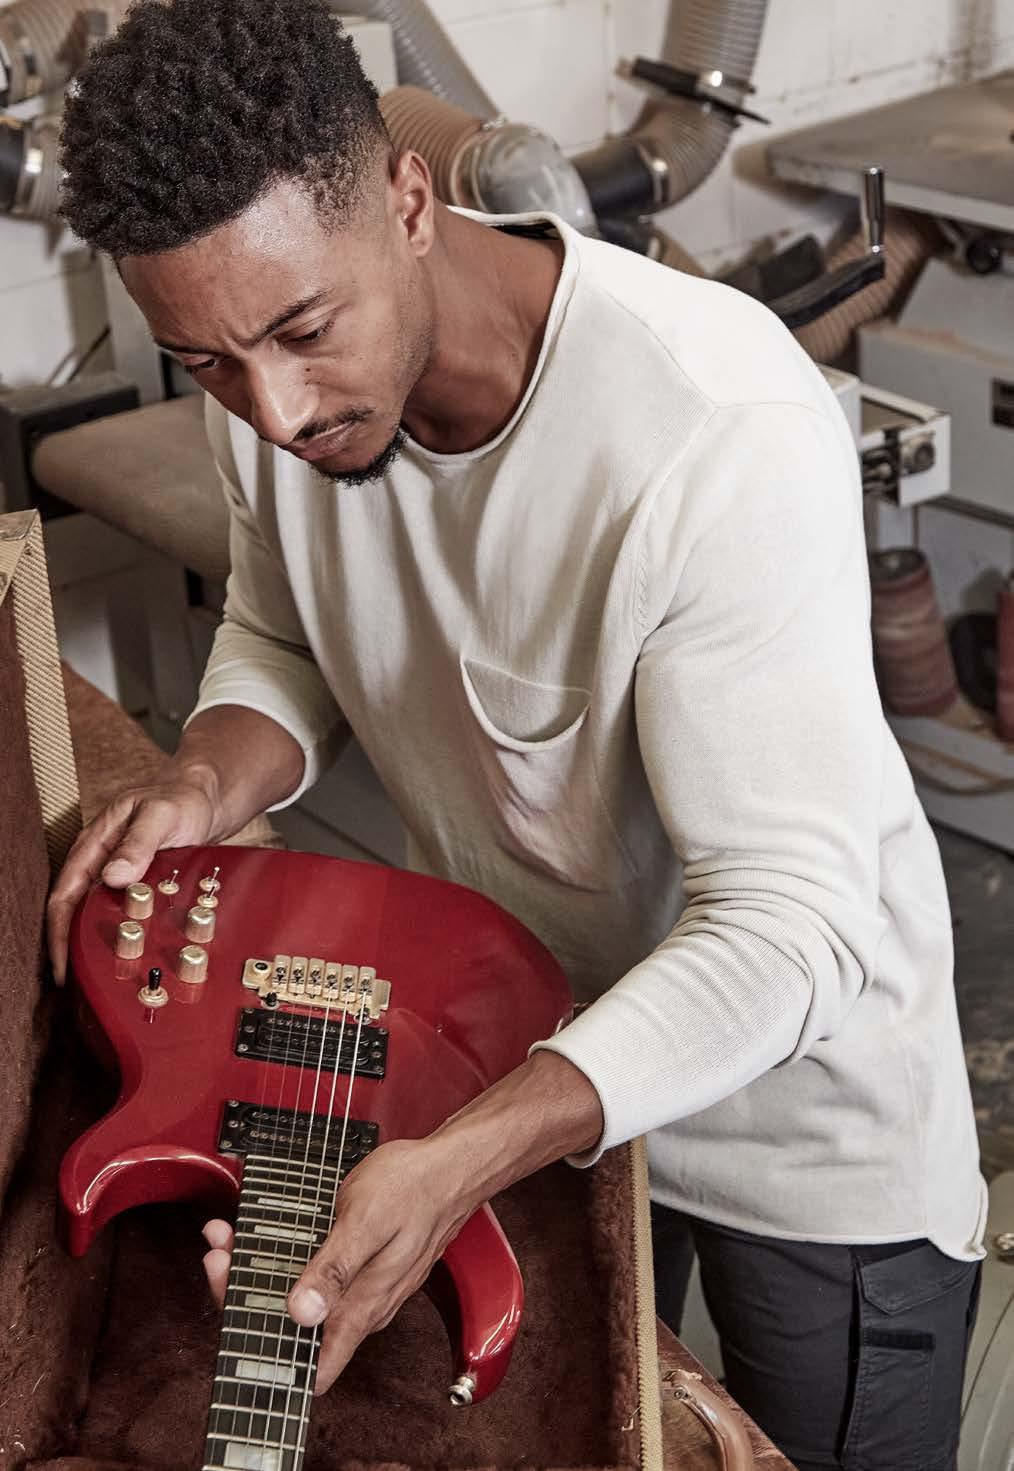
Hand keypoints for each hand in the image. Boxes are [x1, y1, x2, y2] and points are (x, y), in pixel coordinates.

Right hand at [47, 771, 219, 983]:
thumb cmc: (180, 800)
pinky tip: (128, 952)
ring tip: (102, 972)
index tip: (64, 962)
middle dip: (72, 944)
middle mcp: (100, 860)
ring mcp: (118, 873)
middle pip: (75, 909)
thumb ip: (139, 843)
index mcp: (94, 842)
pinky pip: (121, 911)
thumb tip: (114, 876)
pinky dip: (121, 931)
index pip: (64, 893)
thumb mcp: (160, 816)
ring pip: (97, 913)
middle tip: (79, 979)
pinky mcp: (137, 882)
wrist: (204, 799)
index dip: (60, 930)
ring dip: (97, 940)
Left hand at [202, 1136, 471, 1394]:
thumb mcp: (366, 1221)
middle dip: (246, 1291)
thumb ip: (334, 1270)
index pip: (309, 1362)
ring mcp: (362, 1289)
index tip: (230, 1303)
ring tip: (233, 1235)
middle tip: (221, 1252)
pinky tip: (269, 1233)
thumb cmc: (415, 1188)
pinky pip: (316, 1276)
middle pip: (293, 1326)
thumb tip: (299, 1313)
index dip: (263, 1345)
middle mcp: (362, 1307)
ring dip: (262, 1270)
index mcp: (362, 1305)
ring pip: (301, 1297)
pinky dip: (286, 1257)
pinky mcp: (360, 1268)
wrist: (451, 1167)